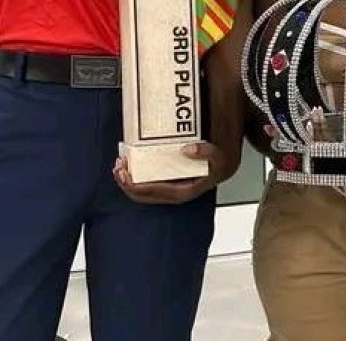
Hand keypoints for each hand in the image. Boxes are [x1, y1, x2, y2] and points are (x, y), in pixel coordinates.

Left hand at [112, 141, 236, 204]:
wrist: (226, 164)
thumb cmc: (220, 163)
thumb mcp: (219, 157)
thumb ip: (207, 153)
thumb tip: (188, 150)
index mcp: (183, 191)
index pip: (154, 193)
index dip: (136, 186)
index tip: (126, 174)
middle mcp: (174, 193)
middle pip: (144, 195)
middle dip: (127, 183)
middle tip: (119, 167)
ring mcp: (169, 188)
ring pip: (144, 191)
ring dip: (129, 180)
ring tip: (120, 165)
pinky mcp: (168, 182)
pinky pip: (147, 183)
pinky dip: (136, 176)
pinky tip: (131, 165)